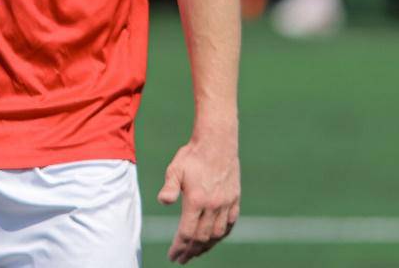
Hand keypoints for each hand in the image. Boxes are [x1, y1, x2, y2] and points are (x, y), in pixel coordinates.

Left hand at [157, 136, 240, 262]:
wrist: (217, 142)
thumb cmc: (192, 155)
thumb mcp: (175, 169)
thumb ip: (169, 187)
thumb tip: (163, 202)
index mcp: (196, 200)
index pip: (187, 233)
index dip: (179, 247)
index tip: (173, 256)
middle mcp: (213, 206)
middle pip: (202, 238)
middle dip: (191, 251)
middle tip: (182, 259)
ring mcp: (226, 204)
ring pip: (217, 234)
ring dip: (206, 246)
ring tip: (196, 252)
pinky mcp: (234, 199)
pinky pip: (230, 224)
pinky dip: (221, 235)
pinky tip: (214, 239)